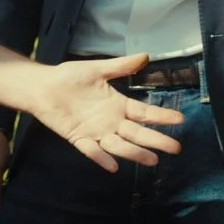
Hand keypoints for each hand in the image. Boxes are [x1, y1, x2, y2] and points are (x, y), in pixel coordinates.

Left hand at [2, 54, 184, 171]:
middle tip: (176, 147)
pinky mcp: (79, 138)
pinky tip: (113, 167)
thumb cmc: (69, 77)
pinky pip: (92, 151)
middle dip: (157, 140)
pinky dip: (102, 158)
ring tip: (153, 160)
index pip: (144, 113)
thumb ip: (121, 66)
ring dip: (135, 153)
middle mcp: (111, 121)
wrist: (42, 86)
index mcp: (118, 104)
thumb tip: (146, 56)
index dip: (162, 116)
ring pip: (120, 145)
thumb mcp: (98, 69)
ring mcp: (96, 132)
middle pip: (138, 133)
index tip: (180, 119)